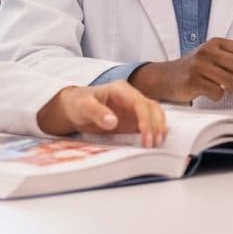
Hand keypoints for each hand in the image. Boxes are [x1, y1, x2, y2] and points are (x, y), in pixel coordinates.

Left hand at [36, 82, 166, 146]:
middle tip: (154, 143)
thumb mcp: (83, 107)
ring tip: (158, 143)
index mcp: (121, 90)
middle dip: (156, 124)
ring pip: (154, 113)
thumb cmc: (78, 103)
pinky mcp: (132, 118)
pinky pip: (148, 122)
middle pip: (151, 107)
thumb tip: (113, 121)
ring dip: (158, 126)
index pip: (140, 102)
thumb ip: (97, 112)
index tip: (146, 135)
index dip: (145, 119)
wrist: (73, 107)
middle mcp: (130, 97)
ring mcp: (132, 107)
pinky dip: (154, 129)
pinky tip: (155, 140)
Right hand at [129, 39, 232, 102]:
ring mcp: (200, 65)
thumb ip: (232, 59)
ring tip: (227, 89)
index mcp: (216, 42)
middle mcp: (208, 50)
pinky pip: (217, 92)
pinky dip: (219, 96)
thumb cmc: (194, 69)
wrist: (165, 77)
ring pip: (230, 80)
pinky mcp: (193, 80)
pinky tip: (213, 94)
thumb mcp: (212, 57)